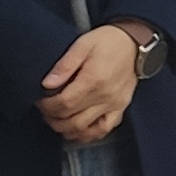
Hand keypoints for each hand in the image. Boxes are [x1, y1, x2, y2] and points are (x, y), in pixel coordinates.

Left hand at [36, 23, 143, 142]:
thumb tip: (47, 84)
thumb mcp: (82, 44)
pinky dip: (88, 134)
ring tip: (57, 120)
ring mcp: (115, 104)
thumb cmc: (108, 41)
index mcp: (94, 79)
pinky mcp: (121, 107)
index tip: (40, 101)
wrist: (135, 43)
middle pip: (72, 120)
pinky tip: (78, 130)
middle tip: (45, 111)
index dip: (47, 107)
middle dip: (53, 119)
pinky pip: (104, 129)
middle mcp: (105, 96)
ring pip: (86, 129)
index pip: (64, 104)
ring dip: (67, 129)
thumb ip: (64, 65)